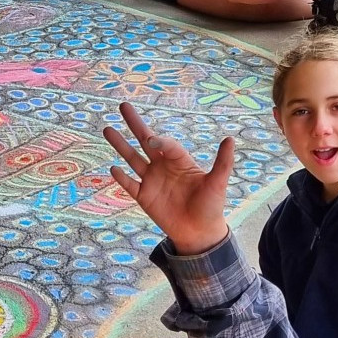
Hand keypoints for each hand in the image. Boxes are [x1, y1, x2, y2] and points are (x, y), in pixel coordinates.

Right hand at [105, 102, 232, 253]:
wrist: (199, 232)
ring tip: (107, 129)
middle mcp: (163, 166)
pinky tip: (113, 168)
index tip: (151, 139)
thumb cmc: (211, 206)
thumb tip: (230, 139)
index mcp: (180, 161)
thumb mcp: (217, 183)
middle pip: (145, 141)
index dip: (159, 140)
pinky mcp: (144, 197)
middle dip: (135, 124)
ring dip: (120, 145)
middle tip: (123, 105)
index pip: (166, 144)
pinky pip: (130, 185)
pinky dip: (121, 178)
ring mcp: (151, 181)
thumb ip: (222, 162)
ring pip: (132, 159)